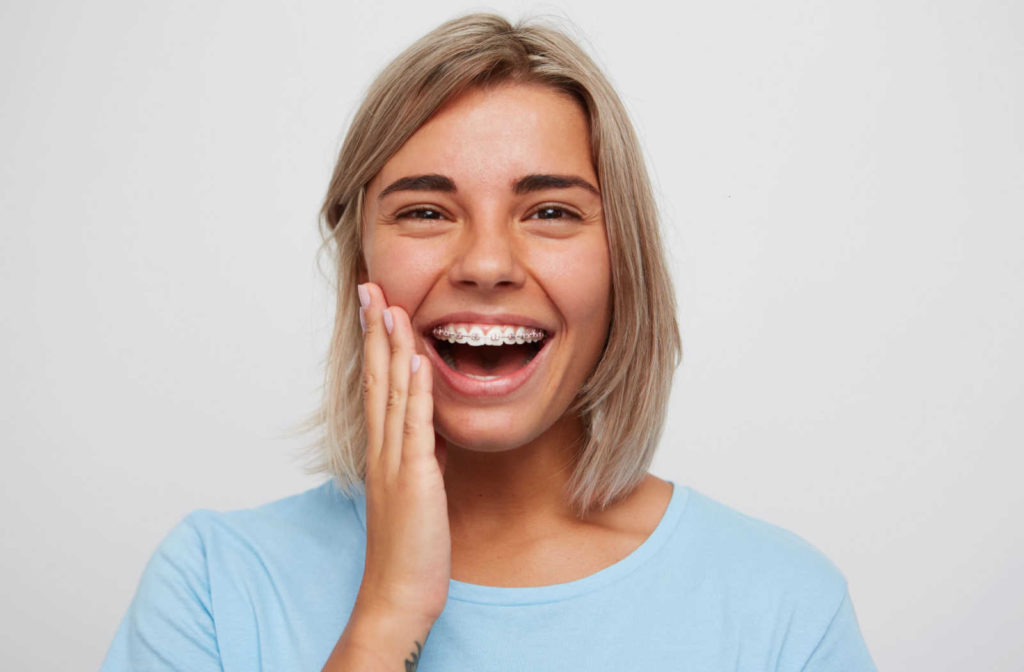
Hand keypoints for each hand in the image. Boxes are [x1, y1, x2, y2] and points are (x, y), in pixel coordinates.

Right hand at [355, 282, 450, 626]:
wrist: (399, 593)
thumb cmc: (409, 548)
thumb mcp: (417, 491)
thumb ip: (419, 457)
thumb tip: (429, 432)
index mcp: (383, 452)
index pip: (376, 386)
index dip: (376, 345)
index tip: (375, 309)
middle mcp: (382, 450)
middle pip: (376, 379)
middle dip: (374, 331)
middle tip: (370, 287)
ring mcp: (394, 462)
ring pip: (391, 393)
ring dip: (391, 347)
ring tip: (390, 304)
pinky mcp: (414, 478)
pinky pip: (415, 426)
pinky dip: (415, 390)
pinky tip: (417, 359)